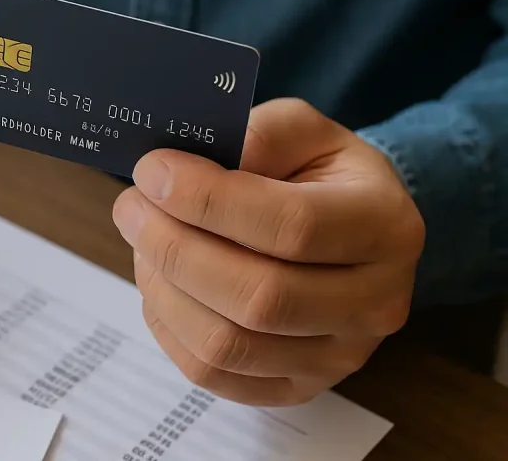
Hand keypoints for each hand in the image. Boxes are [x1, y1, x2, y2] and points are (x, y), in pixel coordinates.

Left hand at [113, 98, 424, 405]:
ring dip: (163, 289)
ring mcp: (339, 357)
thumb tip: (187, 171)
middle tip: (130, 207)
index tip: (152, 172)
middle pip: (258, 298)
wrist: (349, 230)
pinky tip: (159, 283)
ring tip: (140, 242)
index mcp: (384, 226)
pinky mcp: (298, 386)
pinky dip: (168, 328)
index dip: (209, 201)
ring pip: (228, 345)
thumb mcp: (301, 130)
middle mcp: (375, 303)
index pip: (292, 227)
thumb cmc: (315, 173)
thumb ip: (255, 136)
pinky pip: (214, 374)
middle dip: (174, 248)